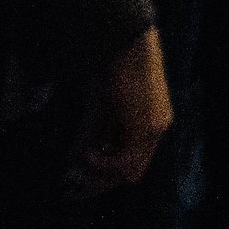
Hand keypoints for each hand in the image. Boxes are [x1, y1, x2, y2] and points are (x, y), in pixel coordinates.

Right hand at [63, 24, 172, 198]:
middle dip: (98, 181)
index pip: (133, 160)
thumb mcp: (99, 110)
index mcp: (151, 121)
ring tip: (76, 167)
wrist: (125, 45)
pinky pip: (124, 163)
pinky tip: (86, 155)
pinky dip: (101, 165)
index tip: (76, 176)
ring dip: (98, 175)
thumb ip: (91, 137)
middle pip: (132, 172)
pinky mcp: (145, 128)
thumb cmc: (111, 70)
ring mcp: (154, 129)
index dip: (104, 173)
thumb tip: (73, 164)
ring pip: (128, 172)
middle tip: (71, 183)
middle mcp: (158, 128)